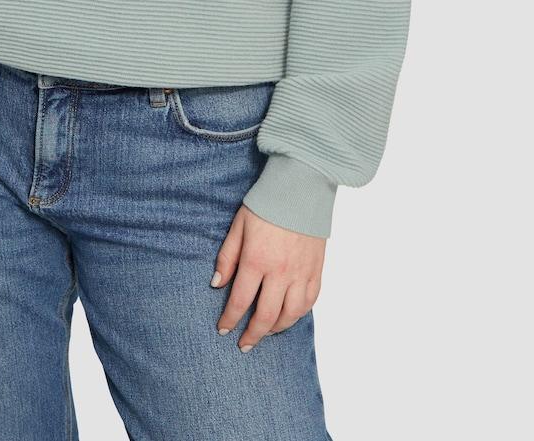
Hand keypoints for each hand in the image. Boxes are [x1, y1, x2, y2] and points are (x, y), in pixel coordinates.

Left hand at [211, 204, 325, 350]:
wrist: (300, 189)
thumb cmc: (265, 205)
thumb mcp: (238, 226)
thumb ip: (227, 257)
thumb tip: (217, 284)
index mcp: (256, 260)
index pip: (240, 301)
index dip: (230, 319)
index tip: (223, 329)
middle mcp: (280, 272)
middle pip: (266, 316)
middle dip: (252, 334)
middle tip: (243, 344)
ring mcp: (301, 273)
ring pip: (290, 315)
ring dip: (276, 329)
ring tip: (265, 333)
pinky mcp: (317, 270)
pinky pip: (309, 302)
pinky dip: (298, 314)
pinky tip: (288, 317)